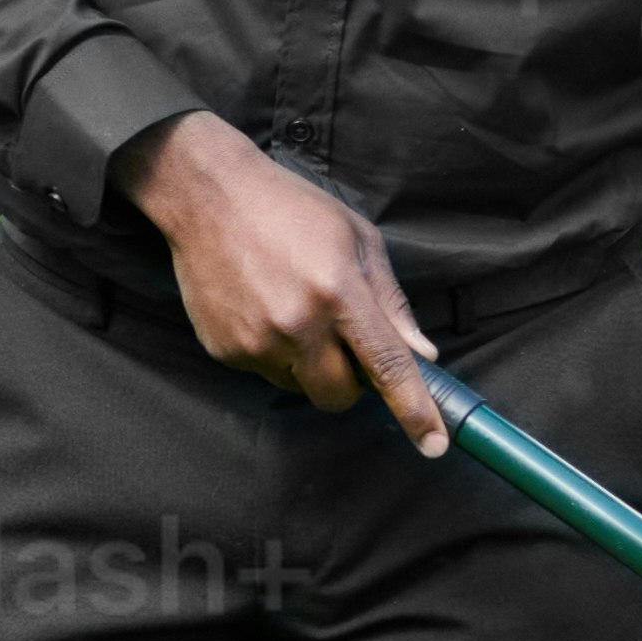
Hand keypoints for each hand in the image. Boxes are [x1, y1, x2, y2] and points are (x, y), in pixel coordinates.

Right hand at [119, 109, 448, 447]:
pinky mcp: (225, 350)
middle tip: (343, 342)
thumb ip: (392, 302)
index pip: (387, 366)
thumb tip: (422, 354)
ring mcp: (256, 341)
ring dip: (309, 366)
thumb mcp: (357, 239)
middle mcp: (297, 323)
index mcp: (338, 291)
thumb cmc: (291, 209)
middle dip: (351, 383)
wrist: (208, 196)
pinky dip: (274, 353)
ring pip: (301, 388)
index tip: (433, 444)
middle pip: (340, 395)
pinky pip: (265, 373)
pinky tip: (262, 307)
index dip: (414, 410)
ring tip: (294, 310)